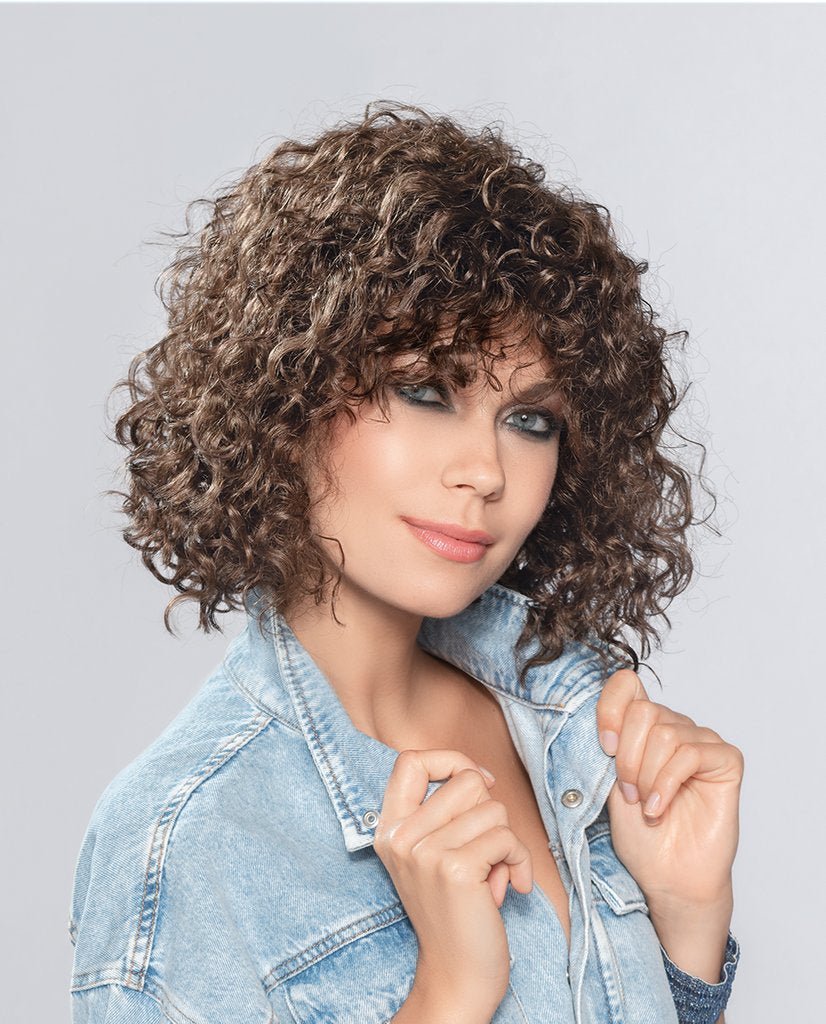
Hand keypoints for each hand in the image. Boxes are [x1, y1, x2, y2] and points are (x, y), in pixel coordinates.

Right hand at [373, 749, 532, 1015]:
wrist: (456, 976)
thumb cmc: (456, 910)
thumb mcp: (432, 852)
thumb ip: (444, 812)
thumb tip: (481, 775)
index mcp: (389, 828)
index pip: (410, 760)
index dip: (450, 761)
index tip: (476, 785)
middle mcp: (400, 836)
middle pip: (466, 781)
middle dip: (490, 812)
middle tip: (484, 851)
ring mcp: (425, 852)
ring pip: (493, 809)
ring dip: (506, 842)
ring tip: (493, 873)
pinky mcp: (455, 870)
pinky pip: (507, 838)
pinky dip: (520, 861)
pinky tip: (510, 886)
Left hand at [596, 669, 743, 911]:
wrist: (667, 878)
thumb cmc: (640, 836)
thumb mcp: (609, 783)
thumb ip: (610, 744)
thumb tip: (598, 714)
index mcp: (644, 727)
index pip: (626, 684)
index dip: (610, 708)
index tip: (604, 746)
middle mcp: (675, 726)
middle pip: (643, 711)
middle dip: (626, 757)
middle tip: (628, 792)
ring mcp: (702, 741)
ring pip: (666, 733)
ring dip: (646, 775)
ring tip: (645, 806)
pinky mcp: (726, 760)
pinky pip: (691, 753)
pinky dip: (667, 783)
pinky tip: (660, 808)